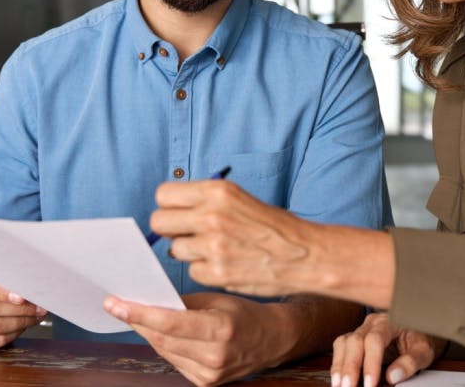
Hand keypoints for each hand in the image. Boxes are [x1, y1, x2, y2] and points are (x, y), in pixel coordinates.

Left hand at [103, 292, 288, 385]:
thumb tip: (149, 300)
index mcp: (221, 329)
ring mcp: (210, 374)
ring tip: (137, 316)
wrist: (271, 339)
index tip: (115, 304)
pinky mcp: (205, 383)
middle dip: (137, 321)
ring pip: (164, 351)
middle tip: (118, 306)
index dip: (139, 314)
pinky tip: (161, 333)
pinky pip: (174, 362)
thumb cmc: (245, 314)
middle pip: (162, 339)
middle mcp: (215, 356)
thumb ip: (183, 303)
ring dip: (148, 333)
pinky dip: (164, 346)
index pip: (169, 323)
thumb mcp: (216, 299)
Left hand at [151, 179, 317, 296]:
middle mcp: (211, 215)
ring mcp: (213, 245)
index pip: (163, 194)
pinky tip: (225, 265)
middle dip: (171, 230)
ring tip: (215, 250)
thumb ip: (205, 201)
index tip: (179, 213)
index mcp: (217, 192)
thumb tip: (171, 211)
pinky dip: (205, 270)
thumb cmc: (273, 226)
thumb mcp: (239, 198)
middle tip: (188, 234)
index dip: (169, 206)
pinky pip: (192, 271)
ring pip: (174, 249)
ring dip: (190, 252)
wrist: (305, 253)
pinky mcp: (217, 272)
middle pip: (159, 221)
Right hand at [330, 312, 444, 386]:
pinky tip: (338, 379)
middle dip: (350, 366)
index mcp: (389, 322)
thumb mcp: (423, 351)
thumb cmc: (419, 340)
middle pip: (355, 341)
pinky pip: (341, 348)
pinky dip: (338, 365)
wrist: (417, 331)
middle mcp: (372, 323)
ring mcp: (361, 330)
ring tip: (338, 385)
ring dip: (340, 366)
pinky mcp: (354, 339)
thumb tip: (392, 376)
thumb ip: (411, 362)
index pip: (375, 339)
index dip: (370, 363)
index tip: (370, 384)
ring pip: (344, 343)